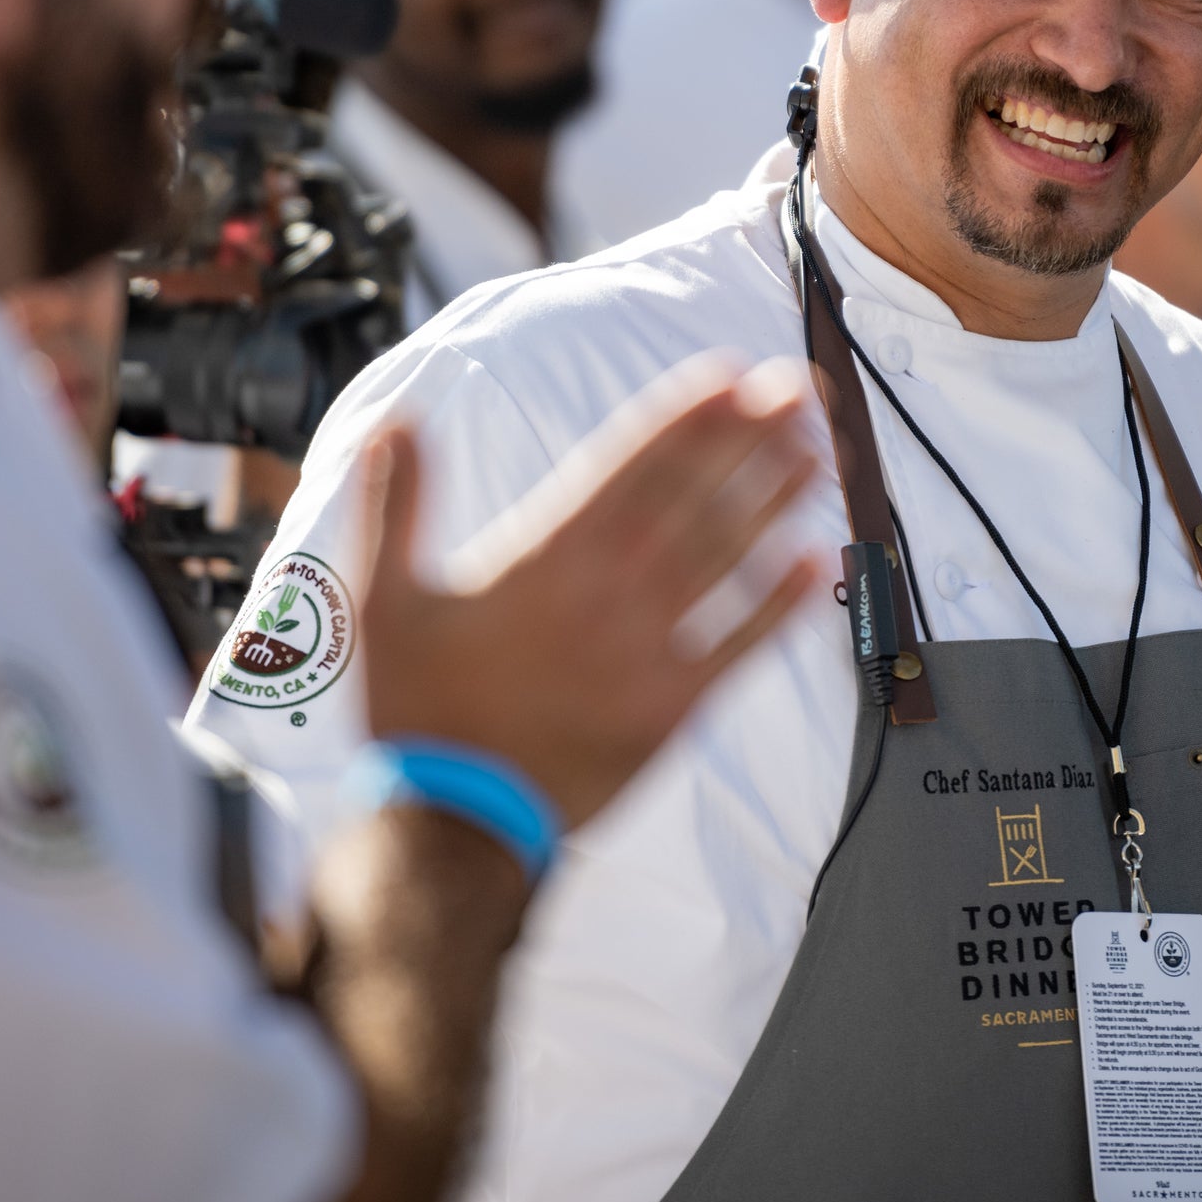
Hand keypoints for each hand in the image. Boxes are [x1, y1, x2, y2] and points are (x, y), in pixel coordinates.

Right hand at [354, 354, 821, 827]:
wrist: (454, 825)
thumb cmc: (420, 710)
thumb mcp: (383, 601)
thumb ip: (397, 506)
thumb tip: (397, 423)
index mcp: (542, 560)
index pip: (628, 468)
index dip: (685, 417)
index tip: (732, 375)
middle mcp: (606, 596)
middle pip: (692, 500)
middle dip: (748, 438)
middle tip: (798, 387)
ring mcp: (646, 653)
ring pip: (725, 560)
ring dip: (775, 501)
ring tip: (818, 450)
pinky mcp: (672, 709)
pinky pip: (739, 647)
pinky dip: (780, 606)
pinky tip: (817, 563)